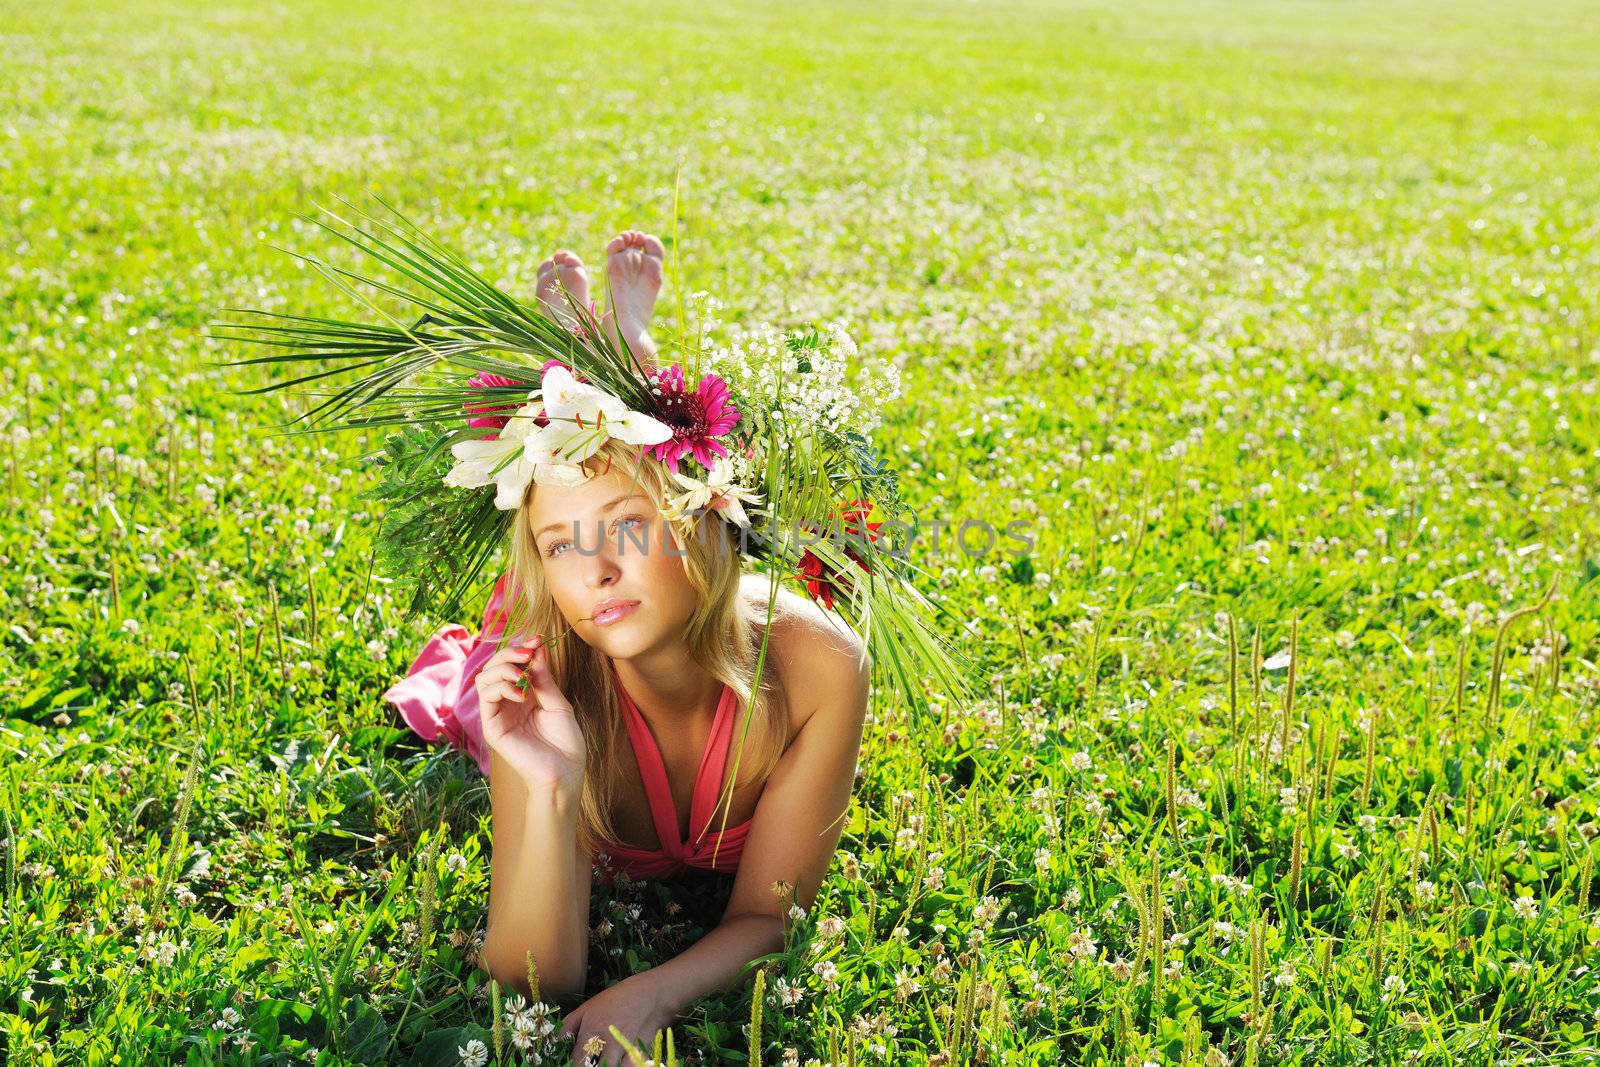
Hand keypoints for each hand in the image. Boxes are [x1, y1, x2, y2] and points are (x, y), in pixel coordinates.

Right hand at [475, 634, 585, 791]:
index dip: (521, 648)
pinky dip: (501, 688)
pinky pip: (486, 698)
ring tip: (523, 675)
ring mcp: (497, 715)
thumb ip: (544, 678)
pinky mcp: (492, 728)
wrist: (566, 772)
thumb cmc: (566, 742)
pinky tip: (522, 695)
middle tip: (529, 651)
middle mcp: (506, 703)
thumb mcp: (558, 703)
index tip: (537, 638)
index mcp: (522, 695)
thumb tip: (537, 649)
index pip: (511, 665)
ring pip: (484, 678)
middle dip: (509, 653)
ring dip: (502, 668)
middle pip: (493, 667)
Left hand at [558, 973, 677, 1066]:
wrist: (653, 995)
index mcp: (591, 1028)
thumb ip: (568, 1026)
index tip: (573, 1065)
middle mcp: (607, 1040)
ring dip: (606, 1065)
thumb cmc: (617, 1000)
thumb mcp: (588, 1007)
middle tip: (587, 1063)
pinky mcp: (641, 1054)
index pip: (575, 1061)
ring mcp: (625, 1048)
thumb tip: (554, 1044)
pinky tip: (619, 1062)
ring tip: (603, 1061)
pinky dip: (624, 1065)